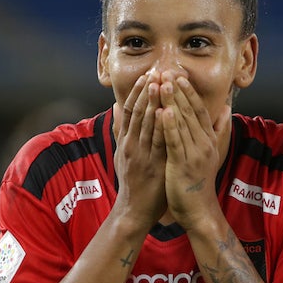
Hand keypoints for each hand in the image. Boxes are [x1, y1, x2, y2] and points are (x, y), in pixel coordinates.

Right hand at [113, 73, 167, 225]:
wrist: (133, 211)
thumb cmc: (132, 182)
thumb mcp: (121, 153)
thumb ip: (120, 130)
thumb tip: (114, 106)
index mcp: (126, 141)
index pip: (130, 110)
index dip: (138, 92)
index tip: (147, 75)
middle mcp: (131, 145)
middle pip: (138, 112)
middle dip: (148, 91)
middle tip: (156, 71)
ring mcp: (141, 155)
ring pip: (147, 124)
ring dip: (154, 102)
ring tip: (160, 83)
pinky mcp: (152, 165)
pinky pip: (158, 142)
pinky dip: (162, 126)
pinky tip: (167, 112)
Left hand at [161, 76, 224, 229]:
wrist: (199, 211)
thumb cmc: (199, 182)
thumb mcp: (212, 153)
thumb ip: (218, 130)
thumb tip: (227, 108)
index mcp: (208, 140)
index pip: (199, 110)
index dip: (189, 92)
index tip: (180, 75)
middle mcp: (203, 144)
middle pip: (191, 112)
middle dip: (178, 91)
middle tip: (168, 71)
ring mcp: (194, 154)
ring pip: (182, 123)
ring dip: (172, 102)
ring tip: (162, 83)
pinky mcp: (182, 165)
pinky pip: (175, 142)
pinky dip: (170, 126)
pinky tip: (163, 112)